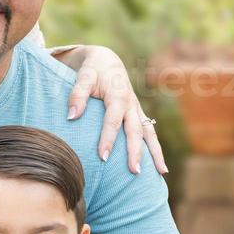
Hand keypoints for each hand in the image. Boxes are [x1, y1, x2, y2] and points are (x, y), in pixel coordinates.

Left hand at [59, 45, 167, 174]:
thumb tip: (72, 116)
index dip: (108, 139)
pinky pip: (150, 133)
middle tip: (134, 172)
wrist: (108, 61)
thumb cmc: (93, 69)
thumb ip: (77, 94)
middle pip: (136, 131)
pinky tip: (160, 166)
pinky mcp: (139, 115)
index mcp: (118, 95)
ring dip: (155, 153)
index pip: (113, 121)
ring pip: (150, 133)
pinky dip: (155, 148)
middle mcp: (132, 105)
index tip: (103, 157)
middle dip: (136, 152)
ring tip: (161, 172)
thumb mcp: (83, 76)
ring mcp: (137, 111)